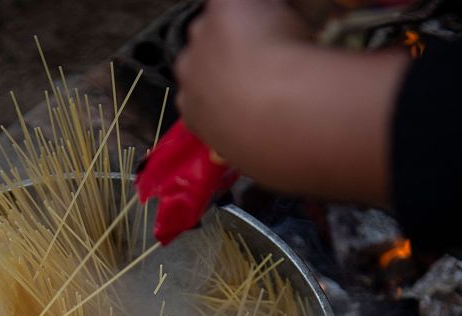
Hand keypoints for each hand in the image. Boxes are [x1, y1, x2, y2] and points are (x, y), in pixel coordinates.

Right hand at [174, 0, 408, 206]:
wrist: (270, 110)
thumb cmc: (262, 142)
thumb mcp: (244, 155)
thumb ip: (240, 146)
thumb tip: (247, 152)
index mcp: (191, 111)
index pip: (198, 93)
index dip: (223, 88)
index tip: (247, 92)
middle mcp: (187, 71)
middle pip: (200, 54)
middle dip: (225, 56)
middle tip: (261, 65)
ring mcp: (202, 37)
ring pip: (216, 26)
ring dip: (238, 30)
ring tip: (275, 42)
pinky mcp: (222, 8)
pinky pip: (232, 3)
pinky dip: (251, 7)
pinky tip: (273, 21)